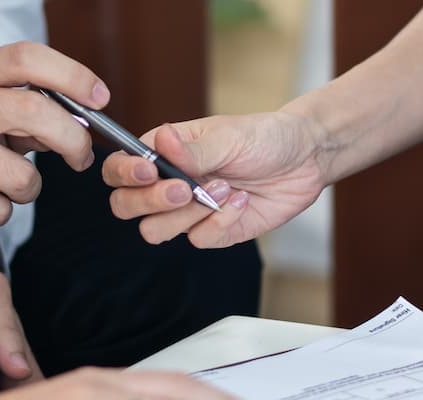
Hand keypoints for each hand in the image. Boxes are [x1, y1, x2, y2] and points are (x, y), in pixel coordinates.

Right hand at [0, 42, 106, 235]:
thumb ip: (26, 110)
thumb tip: (82, 124)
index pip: (25, 59)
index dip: (72, 75)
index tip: (100, 98)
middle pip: (35, 112)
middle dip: (73, 139)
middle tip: (81, 156)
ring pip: (24, 176)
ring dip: (29, 188)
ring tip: (3, 182)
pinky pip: (1, 210)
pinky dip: (1, 211)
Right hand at [102, 111, 328, 247]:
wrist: (304, 161)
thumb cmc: (263, 138)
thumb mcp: (228, 137)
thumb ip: (191, 149)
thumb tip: (160, 141)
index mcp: (161, 153)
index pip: (118, 170)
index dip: (124, 175)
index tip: (149, 172)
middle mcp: (167, 183)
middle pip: (126, 207)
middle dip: (152, 202)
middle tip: (185, 190)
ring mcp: (187, 211)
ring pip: (155, 231)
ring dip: (189, 214)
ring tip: (224, 189)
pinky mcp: (211, 232)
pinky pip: (198, 239)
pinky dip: (221, 221)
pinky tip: (242, 201)